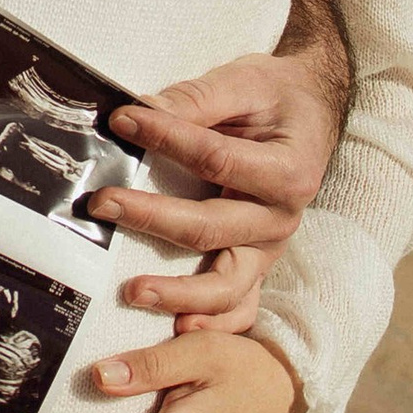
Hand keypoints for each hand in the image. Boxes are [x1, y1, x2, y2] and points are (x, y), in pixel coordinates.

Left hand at [96, 43, 345, 342]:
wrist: (311, 114)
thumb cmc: (275, 98)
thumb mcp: (244, 83)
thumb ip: (196, 99)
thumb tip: (139, 111)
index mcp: (287, 170)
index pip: (216, 159)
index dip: (166, 137)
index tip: (122, 119)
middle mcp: (282, 218)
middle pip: (211, 228)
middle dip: (152, 217)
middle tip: (101, 203)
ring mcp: (268, 250)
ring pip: (226, 284)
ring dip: (177, 292)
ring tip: (132, 290)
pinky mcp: (255, 268)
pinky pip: (239, 308)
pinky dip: (212, 325)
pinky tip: (178, 330)